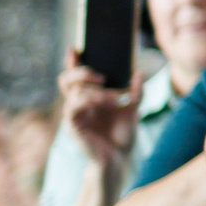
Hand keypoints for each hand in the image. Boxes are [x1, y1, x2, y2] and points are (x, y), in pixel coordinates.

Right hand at [58, 52, 141, 168]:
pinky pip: (73, 106)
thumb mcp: (133, 109)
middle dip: (80, 71)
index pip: (76, 74)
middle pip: (67, 79)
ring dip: (92, 90)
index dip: (73, 60)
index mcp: (89, 96)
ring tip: (110, 97)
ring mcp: (75, 114)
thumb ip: (136, 91)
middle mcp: (78, 103)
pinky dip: (87, 100)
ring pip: (72, 92)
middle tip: (102, 76)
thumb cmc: (123, 133)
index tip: (75, 47)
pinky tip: (101, 101)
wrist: (120, 158)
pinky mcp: (74, 125)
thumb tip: (139, 72)